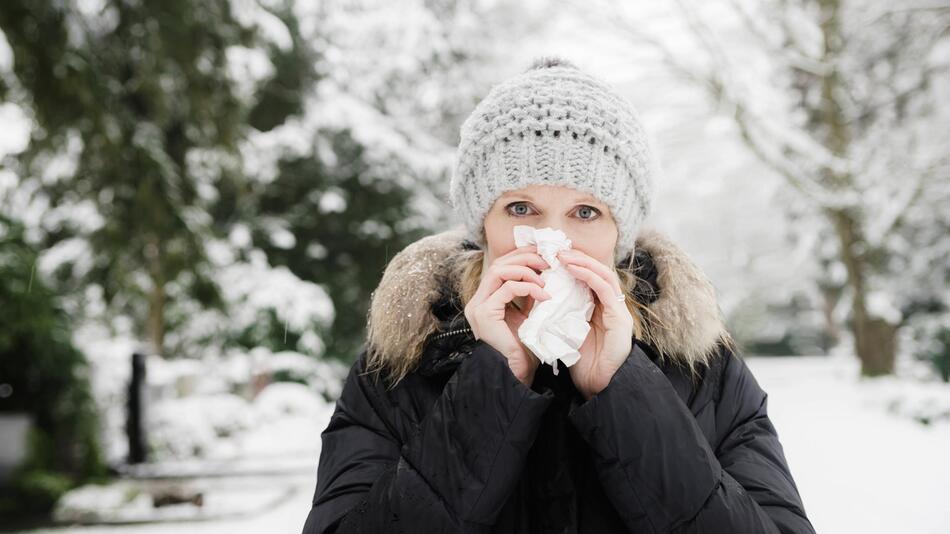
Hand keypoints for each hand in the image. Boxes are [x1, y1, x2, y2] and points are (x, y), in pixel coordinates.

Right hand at [464, 245, 551, 385]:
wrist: (515, 374)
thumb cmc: (523, 350)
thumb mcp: (527, 317)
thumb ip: (528, 297)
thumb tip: (542, 277)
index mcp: (486, 300)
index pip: (501, 266)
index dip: (522, 257)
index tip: (544, 256)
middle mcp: (478, 300)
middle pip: (499, 263)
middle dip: (525, 258)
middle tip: (548, 261)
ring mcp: (478, 306)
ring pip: (500, 270)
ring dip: (526, 270)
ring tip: (545, 279)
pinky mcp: (485, 314)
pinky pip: (507, 289)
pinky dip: (528, 287)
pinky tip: (544, 296)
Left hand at [557, 248, 633, 399]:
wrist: (599, 387)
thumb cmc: (582, 364)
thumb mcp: (566, 332)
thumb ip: (559, 315)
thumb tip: (537, 299)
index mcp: (600, 310)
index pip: (589, 280)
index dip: (574, 266)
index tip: (552, 258)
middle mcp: (612, 307)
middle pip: (598, 273)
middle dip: (578, 259)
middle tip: (556, 251)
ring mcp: (618, 311)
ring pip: (603, 275)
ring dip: (582, 262)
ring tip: (562, 256)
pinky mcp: (620, 318)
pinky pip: (605, 289)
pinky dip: (589, 275)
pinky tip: (573, 269)